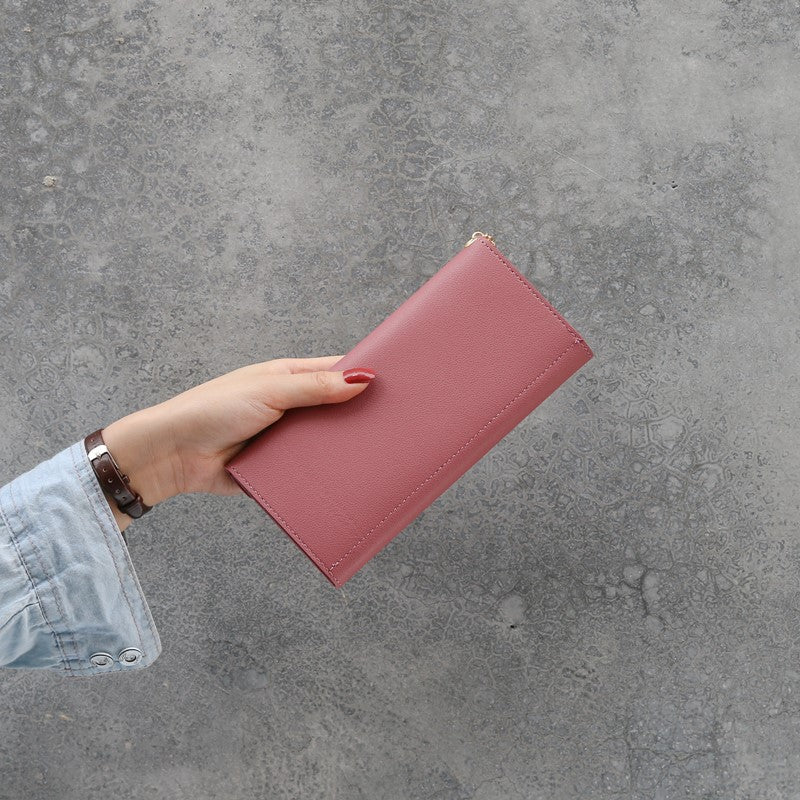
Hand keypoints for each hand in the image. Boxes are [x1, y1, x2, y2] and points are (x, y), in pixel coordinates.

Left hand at [101, 356, 375, 531]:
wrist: (172, 455)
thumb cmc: (212, 410)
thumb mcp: (269, 391)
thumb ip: (315, 388)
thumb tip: (363, 378)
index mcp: (290, 377)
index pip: (337, 371)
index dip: (366, 375)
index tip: (398, 384)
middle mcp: (291, 406)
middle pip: (338, 409)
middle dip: (361, 417)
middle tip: (396, 426)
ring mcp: (286, 439)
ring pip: (327, 443)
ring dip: (344, 448)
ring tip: (380, 455)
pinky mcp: (278, 469)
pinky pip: (309, 472)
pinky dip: (325, 475)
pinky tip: (348, 479)